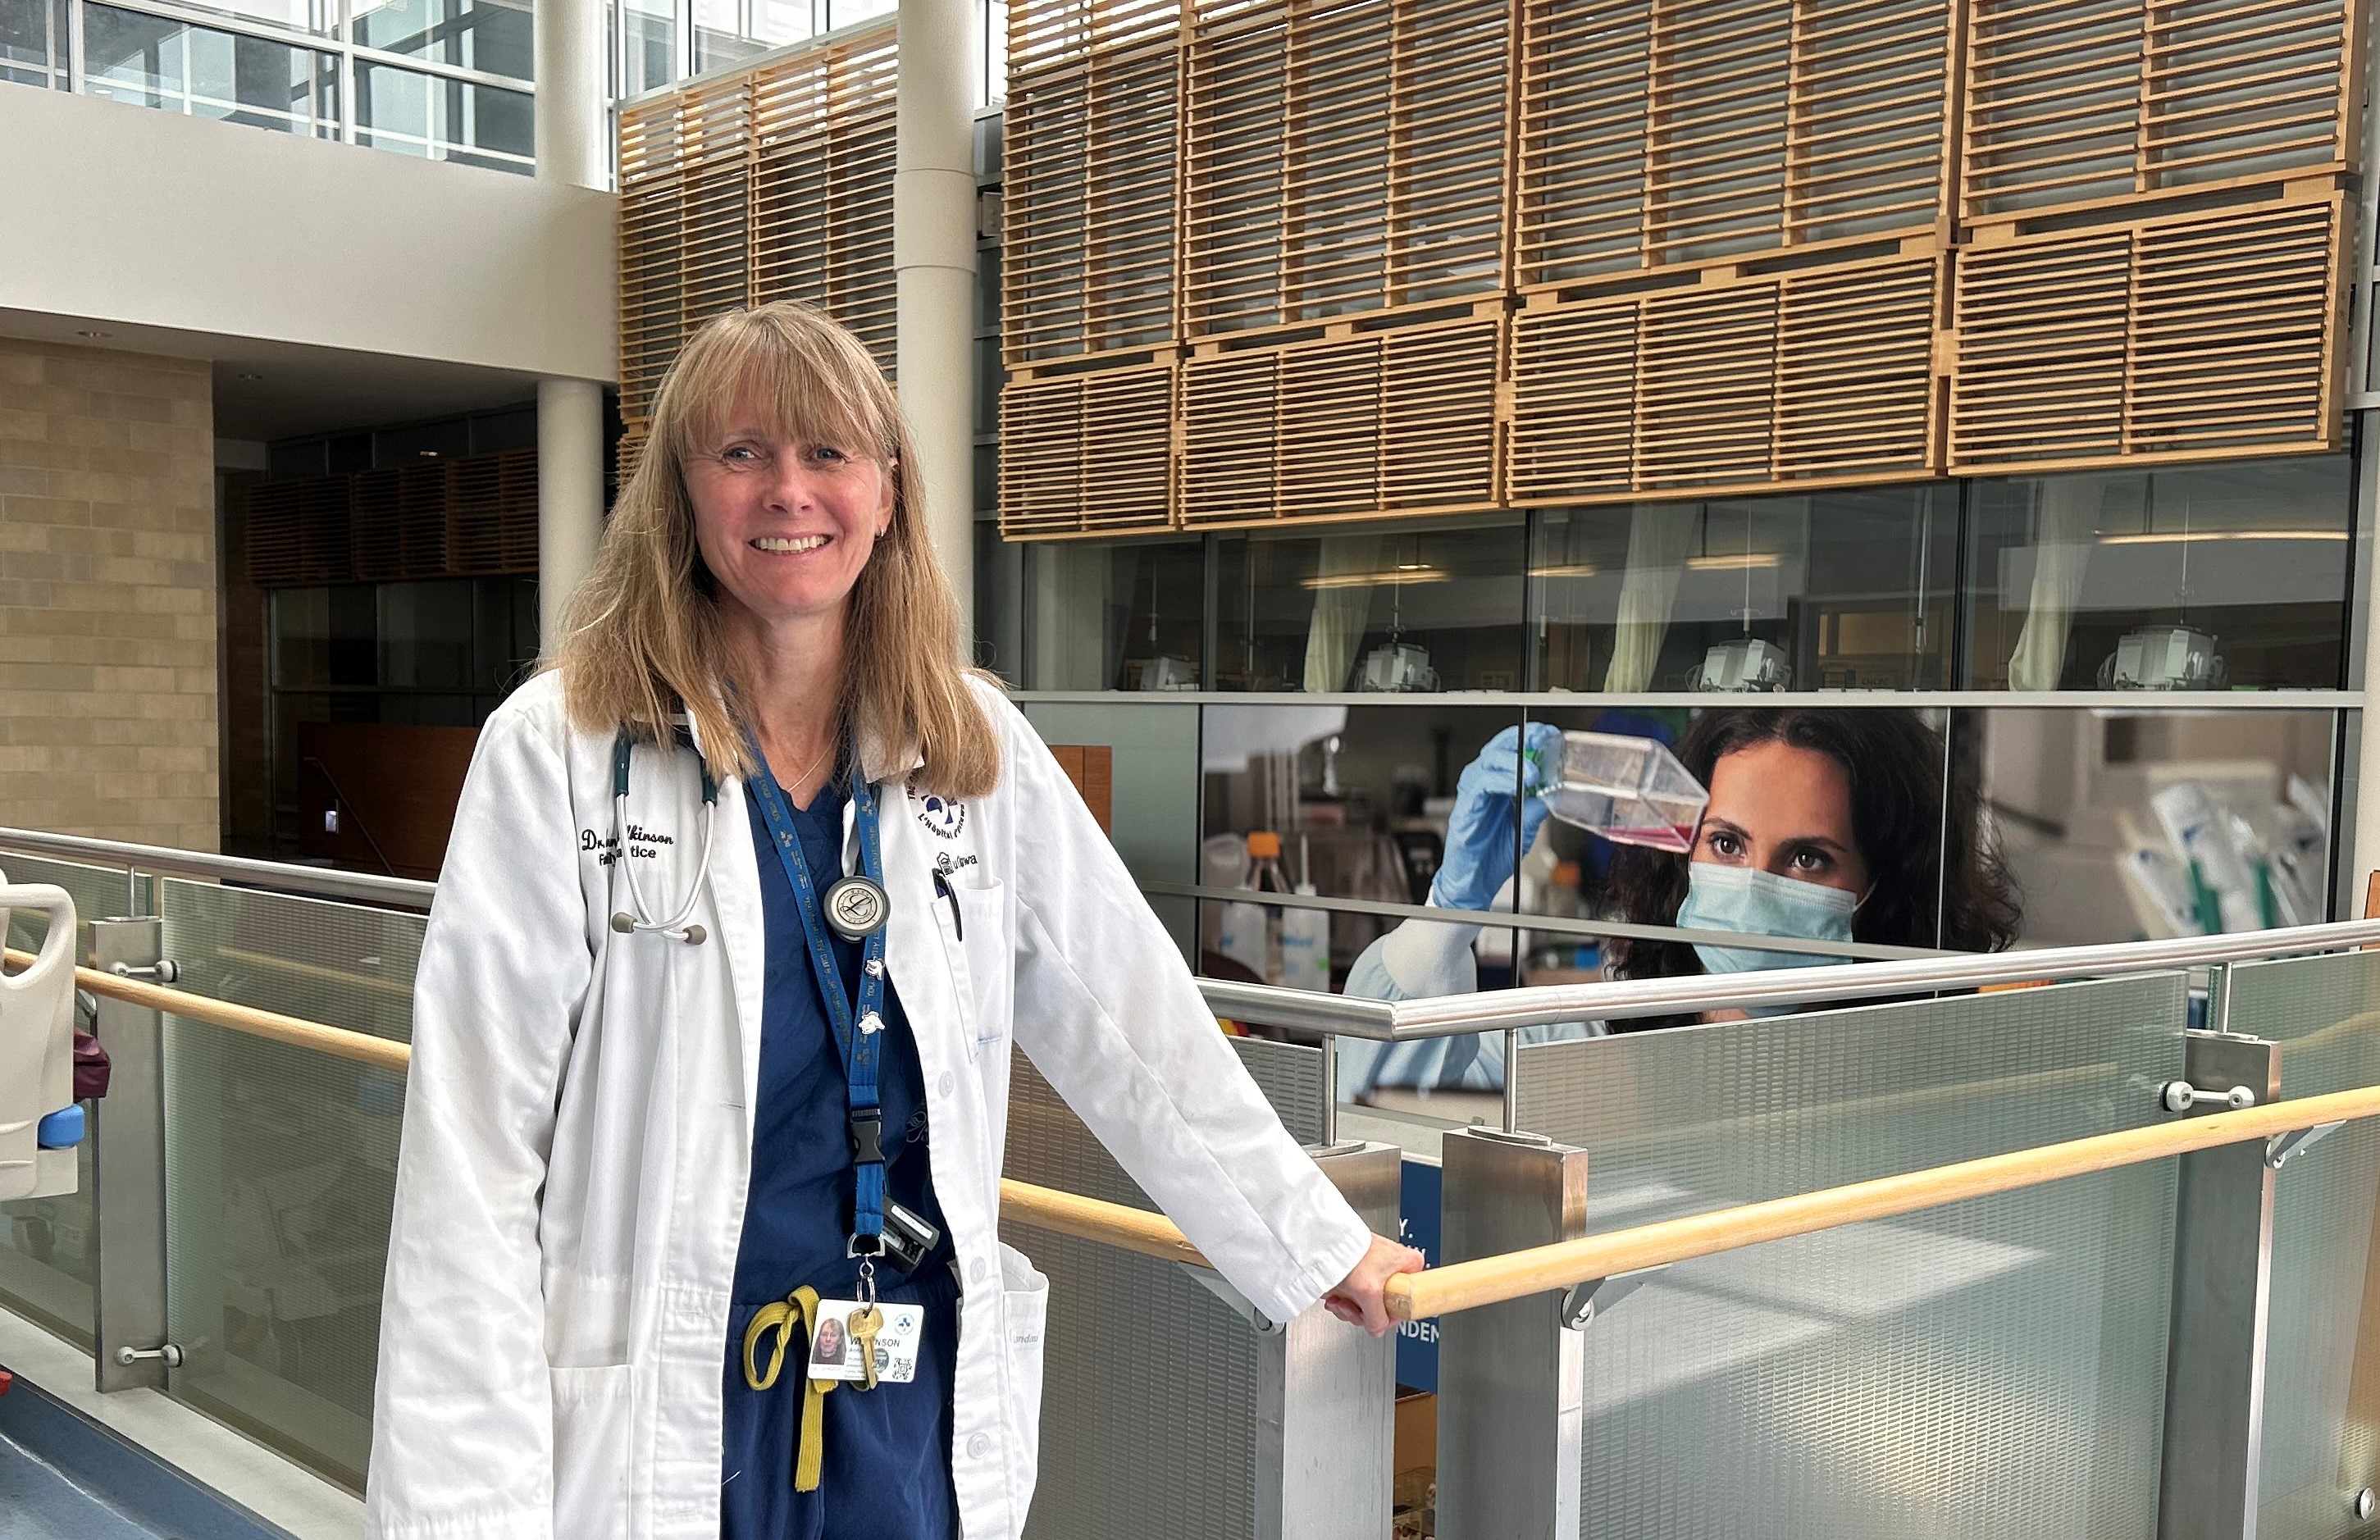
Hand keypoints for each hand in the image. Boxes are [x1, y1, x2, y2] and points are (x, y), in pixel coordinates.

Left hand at [1323, 1233, 1425, 1336]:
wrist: (1327, 1240)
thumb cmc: (1351, 1254)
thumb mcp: (1369, 1292)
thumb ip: (1377, 1319)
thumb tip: (1377, 1329)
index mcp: (1411, 1265)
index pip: (1407, 1303)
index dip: (1388, 1315)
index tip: (1376, 1317)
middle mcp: (1398, 1266)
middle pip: (1385, 1306)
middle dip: (1363, 1312)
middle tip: (1350, 1308)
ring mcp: (1380, 1268)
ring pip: (1370, 1302)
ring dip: (1350, 1308)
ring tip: (1339, 1302)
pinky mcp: (1364, 1270)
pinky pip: (1359, 1294)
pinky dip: (1346, 1299)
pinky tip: (1336, 1298)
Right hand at [1431, 722, 1566, 912]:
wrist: (1476, 882)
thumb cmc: (1494, 854)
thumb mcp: (1525, 828)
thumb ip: (1536, 808)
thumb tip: (1552, 791)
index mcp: (1497, 784)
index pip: (1511, 750)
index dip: (1529, 738)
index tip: (1548, 734)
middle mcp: (1482, 784)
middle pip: (1498, 748)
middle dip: (1521, 739)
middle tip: (1541, 738)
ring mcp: (1472, 794)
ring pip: (1488, 762)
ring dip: (1514, 761)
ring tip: (1534, 772)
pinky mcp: (1465, 808)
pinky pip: (1481, 786)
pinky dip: (1501, 781)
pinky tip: (1517, 785)